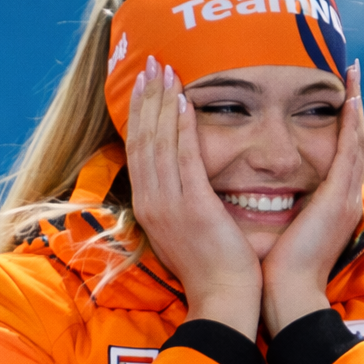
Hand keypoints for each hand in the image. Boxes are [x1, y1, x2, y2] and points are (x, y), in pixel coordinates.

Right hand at [127, 56, 261, 336]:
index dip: (141, 115)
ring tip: (165, 71)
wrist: (223, 299)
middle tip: (152, 64)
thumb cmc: (214, 268)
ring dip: (161, 103)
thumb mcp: (188, 230)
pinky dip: (181, 127)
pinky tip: (184, 101)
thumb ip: (182, 201)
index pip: (140, 151)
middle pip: (143, 140)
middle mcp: (152, 203)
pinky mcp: (193, 207)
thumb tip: (184, 179)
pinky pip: (184, 158)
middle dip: (146, 99)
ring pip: (158, 143)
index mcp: (149, 208)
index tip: (147, 86)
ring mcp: (169, 205)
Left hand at [260, 60, 363, 335]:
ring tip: (353, 74)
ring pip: (357, 140)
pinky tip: (348, 98)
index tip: (338, 98)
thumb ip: (280, 208)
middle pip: (355, 142)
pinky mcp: (339, 199)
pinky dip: (351, 124)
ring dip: (356, 105)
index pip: (340, 156)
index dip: (341, 126)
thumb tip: (259, 192)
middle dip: (355, 107)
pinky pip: (349, 152)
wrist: (287, 297)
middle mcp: (345, 197)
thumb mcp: (282, 231)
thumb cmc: (276, 271)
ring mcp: (346, 197)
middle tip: (352, 72)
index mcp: (331, 206)